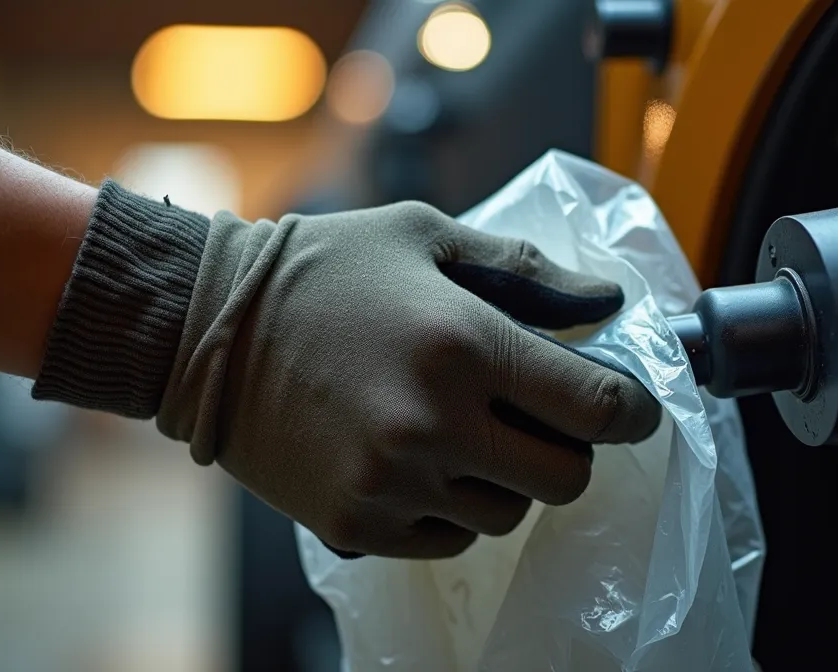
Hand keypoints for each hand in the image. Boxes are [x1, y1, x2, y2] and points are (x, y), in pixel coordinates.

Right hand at [157, 202, 661, 558]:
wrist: (204, 330)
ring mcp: (394, 484)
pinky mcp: (357, 524)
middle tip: (542, 419)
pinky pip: (450, 540)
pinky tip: (422, 462)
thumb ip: (527, 268)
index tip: (632, 406)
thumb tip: (608, 301)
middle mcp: (435, 425)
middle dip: (571, 449)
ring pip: (509, 514)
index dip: (633, 410)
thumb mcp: (426, 236)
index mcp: (465, 346)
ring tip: (467, 433)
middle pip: (567, 477)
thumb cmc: (322, 269)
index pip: (598, 407)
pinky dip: (453, 508)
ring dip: (507, 479)